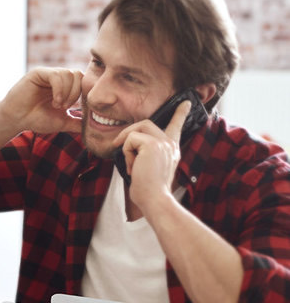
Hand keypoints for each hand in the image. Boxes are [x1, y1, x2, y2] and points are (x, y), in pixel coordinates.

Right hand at [0, 67, 83, 135]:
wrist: (16, 120)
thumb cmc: (36, 120)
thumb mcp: (61, 122)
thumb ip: (76, 122)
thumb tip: (92, 126)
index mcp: (65, 86)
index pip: (83, 82)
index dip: (82, 94)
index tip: (72, 109)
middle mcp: (58, 78)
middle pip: (79, 75)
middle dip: (75, 93)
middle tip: (64, 107)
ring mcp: (49, 74)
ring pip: (69, 74)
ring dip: (67, 93)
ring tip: (57, 105)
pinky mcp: (39, 72)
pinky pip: (57, 75)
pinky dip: (59, 89)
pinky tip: (54, 100)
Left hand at [112, 99, 190, 214]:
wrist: (155, 199)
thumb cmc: (148, 191)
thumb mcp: (149, 169)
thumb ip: (146, 155)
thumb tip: (129, 145)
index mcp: (172, 149)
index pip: (176, 126)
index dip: (180, 113)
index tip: (186, 102)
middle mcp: (170, 143)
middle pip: (147, 123)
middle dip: (129, 132)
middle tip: (116, 142)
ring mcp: (163, 142)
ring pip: (138, 130)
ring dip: (127, 146)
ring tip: (130, 164)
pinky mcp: (152, 145)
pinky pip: (131, 139)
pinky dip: (126, 153)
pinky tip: (132, 167)